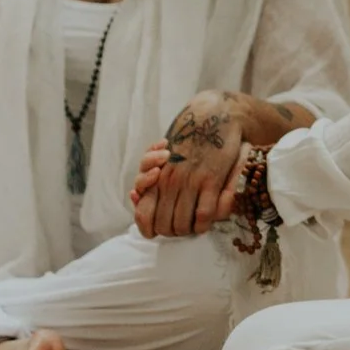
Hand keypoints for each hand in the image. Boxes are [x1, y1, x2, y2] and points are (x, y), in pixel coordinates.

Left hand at [129, 91, 247, 236]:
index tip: (155, 231)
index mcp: (156, 176)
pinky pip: (204, 214)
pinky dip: (204, 224)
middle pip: (163, 223)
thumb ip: (149, 180)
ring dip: (188, 229)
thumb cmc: (188, 141)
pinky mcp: (212, 180)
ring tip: (194, 225)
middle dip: (171, 231)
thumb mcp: (164, 159)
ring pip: (182, 223)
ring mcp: (190, 181)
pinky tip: (206, 221)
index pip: (143, 212)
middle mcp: (169, 180)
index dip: (147, 228)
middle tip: (180, 228)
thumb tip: (134, 195)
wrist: (215, 117)